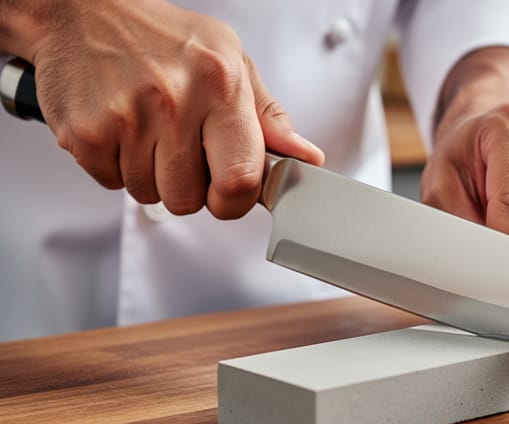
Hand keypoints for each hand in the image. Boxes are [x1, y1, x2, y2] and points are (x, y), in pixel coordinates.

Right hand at [12, 0, 322, 217]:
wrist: (83, 11)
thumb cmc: (164, 38)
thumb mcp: (231, 63)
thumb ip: (268, 117)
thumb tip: (305, 157)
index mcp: (221, 85)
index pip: (240, 179)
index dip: (237, 200)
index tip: (231, 191)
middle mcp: (174, 101)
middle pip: (190, 199)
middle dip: (190, 186)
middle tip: (183, 149)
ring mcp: (126, 118)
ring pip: (150, 195)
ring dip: (152, 174)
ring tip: (150, 131)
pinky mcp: (86, 132)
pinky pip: (112, 183)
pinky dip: (117, 166)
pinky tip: (122, 129)